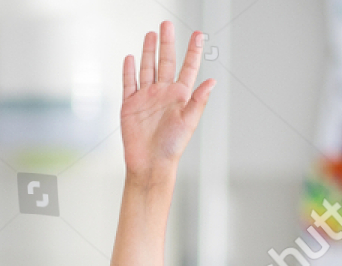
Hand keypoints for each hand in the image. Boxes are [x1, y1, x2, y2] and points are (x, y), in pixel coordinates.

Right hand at [120, 22, 214, 184]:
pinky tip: (130, 58)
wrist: (149, 164)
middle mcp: (163, 94)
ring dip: (149, 51)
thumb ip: (198, 100)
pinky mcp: (130, 105)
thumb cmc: (171, 147)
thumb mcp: (189, 122)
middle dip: (167, 43)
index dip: (193, 51)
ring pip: (147, 68)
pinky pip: (129, 83)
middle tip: (166, 25)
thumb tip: (212, 81)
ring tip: (151, 34)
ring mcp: (146, 98)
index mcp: (180, 96)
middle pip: (165, 62)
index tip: (198, 35)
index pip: (188, 68)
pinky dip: (129, 71)